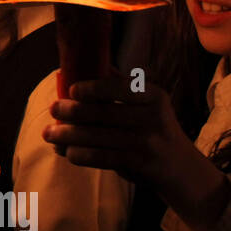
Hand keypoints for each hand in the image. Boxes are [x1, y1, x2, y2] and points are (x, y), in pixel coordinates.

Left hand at [44, 76, 230, 230]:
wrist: (181, 169)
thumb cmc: (155, 129)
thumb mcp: (149, 103)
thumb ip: (123, 85)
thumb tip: (93, 61)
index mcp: (153, 96)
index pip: (120, 87)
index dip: (93, 88)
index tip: (72, 90)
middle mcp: (152, 117)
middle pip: (102, 113)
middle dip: (71, 111)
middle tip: (52, 109)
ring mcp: (147, 142)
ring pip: (97, 136)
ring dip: (67, 135)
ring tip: (49, 133)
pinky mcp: (139, 163)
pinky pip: (101, 157)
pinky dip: (79, 154)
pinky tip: (66, 151)